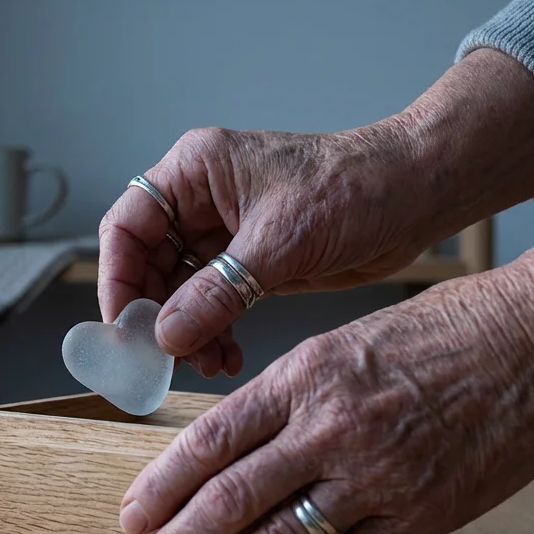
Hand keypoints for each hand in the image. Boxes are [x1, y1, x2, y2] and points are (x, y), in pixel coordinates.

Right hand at [97, 124, 424, 376]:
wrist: (416, 195)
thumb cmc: (355, 186)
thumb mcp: (280, 242)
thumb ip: (217, 291)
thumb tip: (167, 333)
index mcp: (196, 170)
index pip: (128, 225)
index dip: (117, 277)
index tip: (126, 326)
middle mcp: (202, 198)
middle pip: (147, 263)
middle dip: (156, 314)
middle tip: (168, 358)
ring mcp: (225, 232)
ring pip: (178, 291)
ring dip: (186, 331)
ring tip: (208, 363)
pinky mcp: (252, 263)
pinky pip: (212, 304)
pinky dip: (213, 333)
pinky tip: (228, 357)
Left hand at [118, 191, 533, 533]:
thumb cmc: (448, 328)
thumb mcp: (348, 340)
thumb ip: (291, 394)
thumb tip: (233, 446)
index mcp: (307, 374)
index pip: (212, 440)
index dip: (165, 484)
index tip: (135, 512)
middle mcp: (332, 428)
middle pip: (232, 499)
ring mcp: (379, 477)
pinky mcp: (423, 516)